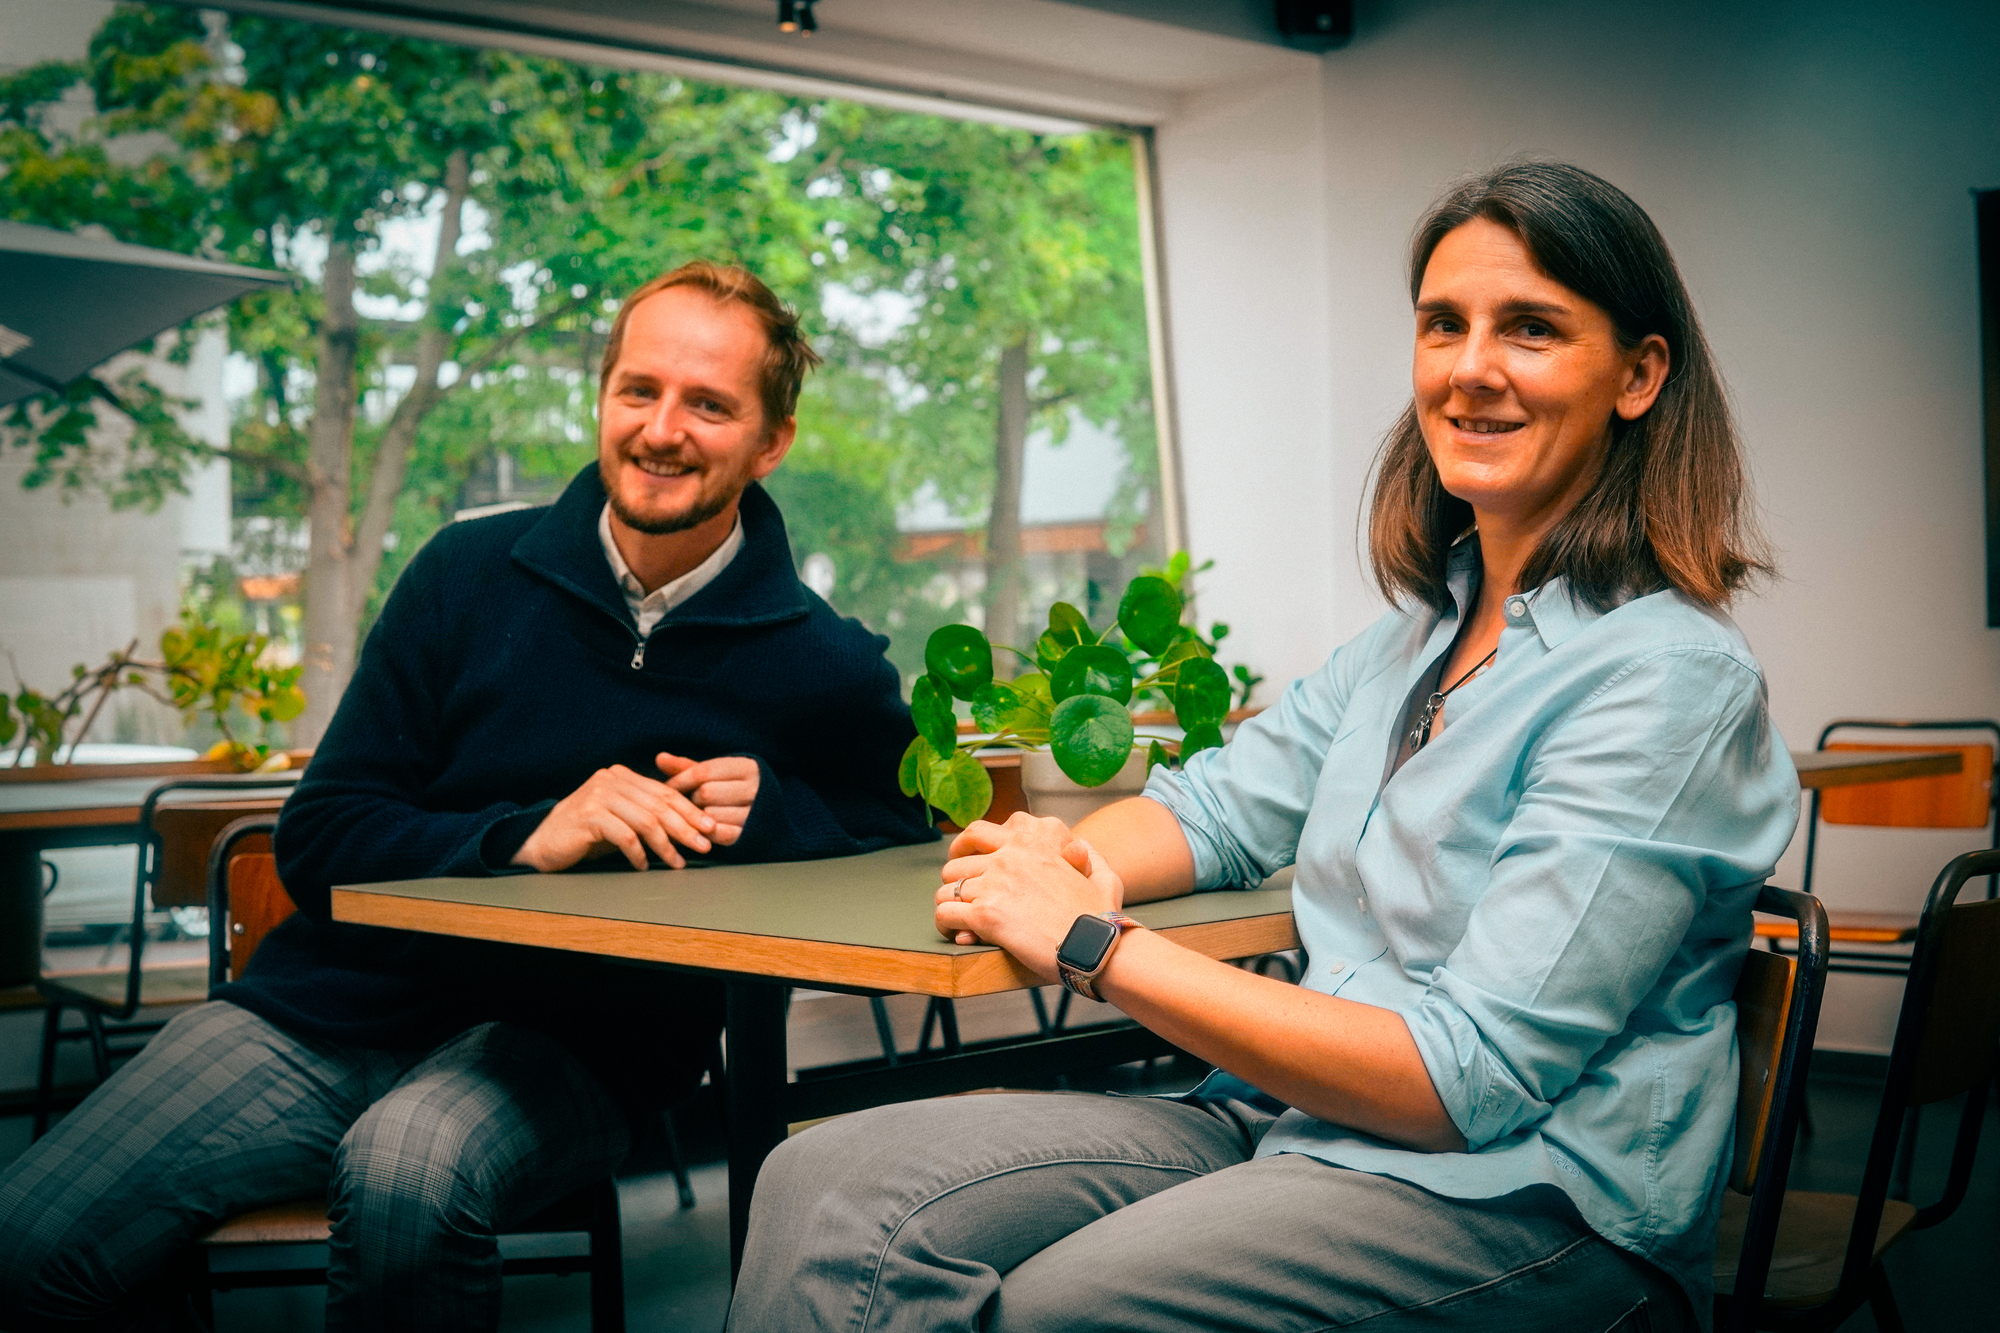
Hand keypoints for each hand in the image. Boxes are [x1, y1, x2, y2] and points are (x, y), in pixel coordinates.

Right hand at [512, 763, 716, 871]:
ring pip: (645, 821)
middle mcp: (611, 779)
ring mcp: (599, 796)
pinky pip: (624, 836)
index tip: (710, 827)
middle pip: (659, 805)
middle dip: (686, 827)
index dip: (690, 810)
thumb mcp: (619, 816)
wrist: (542, 842)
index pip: (664, 792)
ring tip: (677, 862)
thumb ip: (645, 812)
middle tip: (704, 844)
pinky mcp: (589, 816)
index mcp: (621, 775)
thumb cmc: (585, 833)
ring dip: (666, 845)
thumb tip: (689, 825)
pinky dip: (638, 854)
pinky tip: (643, 866)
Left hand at [658, 750, 759, 846]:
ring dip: (698, 818)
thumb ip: (688, 767)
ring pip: (711, 815)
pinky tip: (703, 830)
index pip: (703, 771)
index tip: (667, 789)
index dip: (681, 781)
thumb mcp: (715, 774)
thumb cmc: (732, 789)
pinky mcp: (752, 833)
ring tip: (695, 817)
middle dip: (690, 800)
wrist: (766, 813)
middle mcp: (755, 787)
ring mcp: (755, 812)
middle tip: (684, 804)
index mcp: (746, 767)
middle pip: (706, 793)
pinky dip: (708, 833)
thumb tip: (659, 758)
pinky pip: (722, 834)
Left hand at [934, 812, 1124, 979]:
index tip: (962, 861)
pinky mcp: (985, 915)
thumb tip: (1080, 846)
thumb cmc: (1101, 917)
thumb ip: (1088, 856)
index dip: (963, 847)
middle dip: (954, 882)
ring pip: (946, 890)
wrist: (1095, 945)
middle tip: (959, 899)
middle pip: (956, 864)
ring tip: (957, 921)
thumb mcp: (1102, 875)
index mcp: (1031, 843)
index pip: (977, 831)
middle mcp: (1007, 858)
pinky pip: (946, 914)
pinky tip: (956, 934)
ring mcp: (994, 885)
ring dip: (948, 905)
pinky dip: (946, 925)